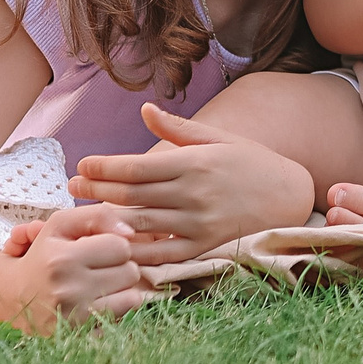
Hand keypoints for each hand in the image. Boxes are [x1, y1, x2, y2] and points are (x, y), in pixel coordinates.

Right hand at [3, 200, 159, 330]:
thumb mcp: (62, 224)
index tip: (99, 249)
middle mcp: (67, 290)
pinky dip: (114, 311)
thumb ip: (98, 216)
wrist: (13, 294)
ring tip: (100, 284)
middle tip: (99, 268)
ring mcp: (74, 318)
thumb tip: (130, 232)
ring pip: (132, 298)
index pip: (121, 246)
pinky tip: (97, 303)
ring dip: (121, 290)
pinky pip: (121, 320)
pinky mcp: (80, 337)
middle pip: (131, 272)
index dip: (114, 244)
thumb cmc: (44, 253)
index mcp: (62, 259)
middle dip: (120, 267)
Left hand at [64, 103, 316, 264]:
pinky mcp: (204, 247)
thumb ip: (178, 129)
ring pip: (140, 224)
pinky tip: (114, 245)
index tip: (82, 165)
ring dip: (106, 220)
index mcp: (195, 163)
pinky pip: (161, 254)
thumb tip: (145, 110)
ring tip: (82, 215)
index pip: (136, 167)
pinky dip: (135, 251)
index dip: (104, 167)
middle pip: (131, 195)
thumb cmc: (253, 163)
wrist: (291, 196)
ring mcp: (198, 223)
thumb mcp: (219, 139)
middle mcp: (194, 193)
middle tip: (71, 187)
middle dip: (96, 191)